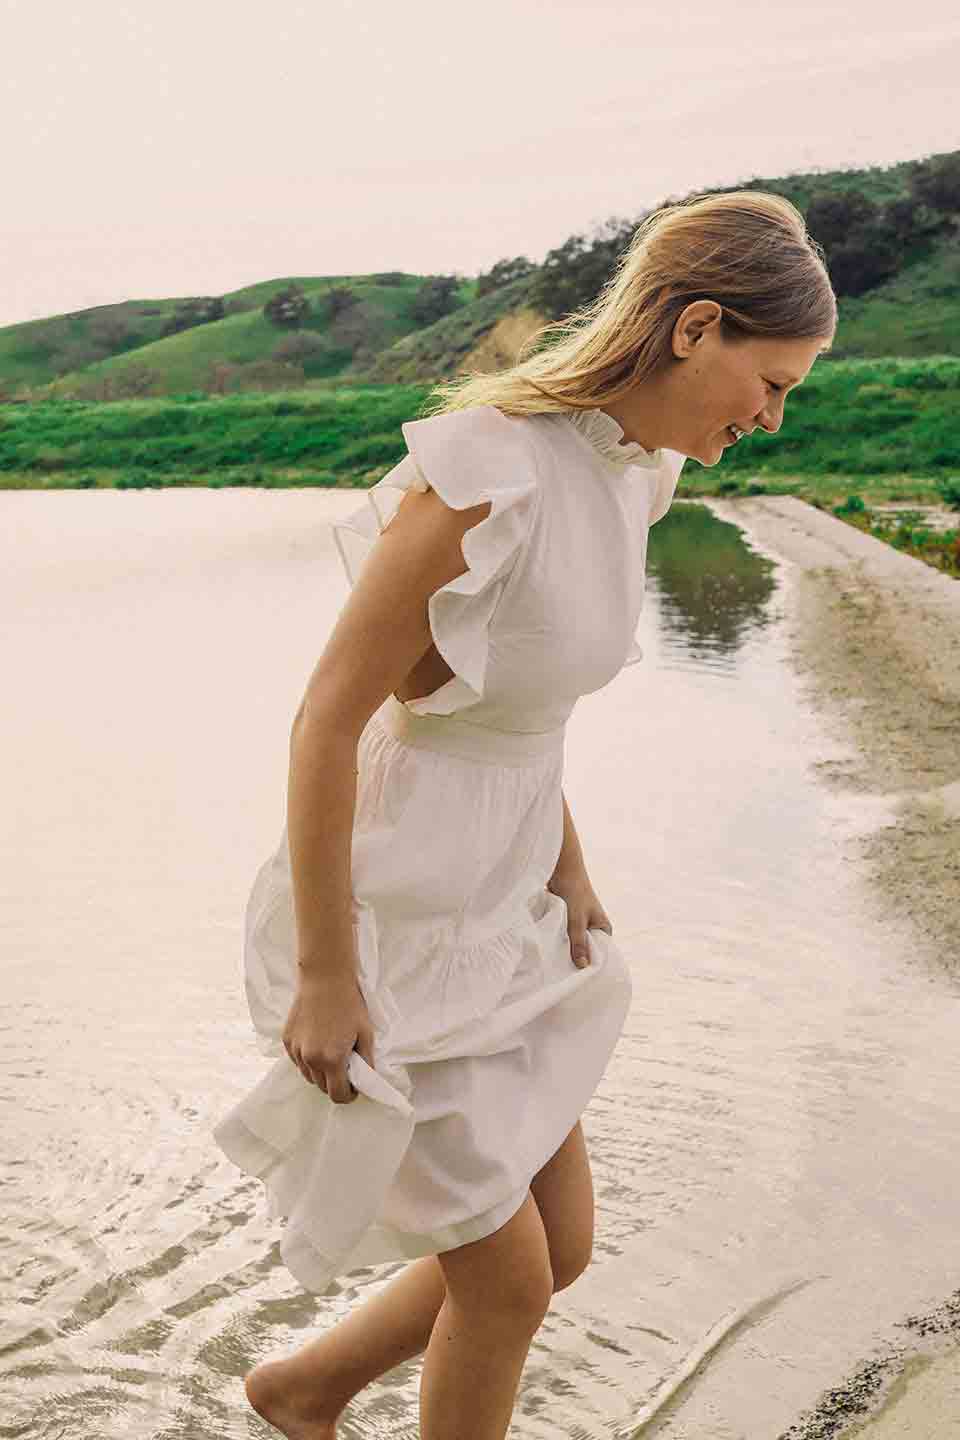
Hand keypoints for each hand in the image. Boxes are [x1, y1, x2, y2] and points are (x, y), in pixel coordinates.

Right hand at [282, 971, 375, 1102]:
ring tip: (331, 1051)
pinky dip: (308, 1059)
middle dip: (334, 1082)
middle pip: (321, 1087)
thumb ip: (366, 1062)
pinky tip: (318, 1042)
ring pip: (308, 1075)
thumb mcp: (365, 1034)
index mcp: (331, 1059)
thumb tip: (365, 1081)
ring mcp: (296, 1050)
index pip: (337, 1095)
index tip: (354, 1087)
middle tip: (345, 1065)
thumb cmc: (349, 1005)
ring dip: (320, 1071)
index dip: (349, 1095)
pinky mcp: (287, 1040)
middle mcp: (310, 1059)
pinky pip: (298, 1061)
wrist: (325, 979)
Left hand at [546, 867, 613, 968]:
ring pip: (572, 941)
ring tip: (555, 962)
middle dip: (575, 956)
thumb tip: (582, 966)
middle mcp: (593, 926)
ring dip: (564, 947)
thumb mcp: (576, 920)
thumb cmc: (574, 890)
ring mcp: (579, 922)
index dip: (590, 964)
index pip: (600, 953)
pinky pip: (563, 934)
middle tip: (564, 973)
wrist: (561, 867)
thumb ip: (578, 942)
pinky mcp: (566, 919)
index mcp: (603, 928)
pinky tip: (549, 948)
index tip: (579, 977)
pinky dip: (557, 939)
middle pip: (585, 948)